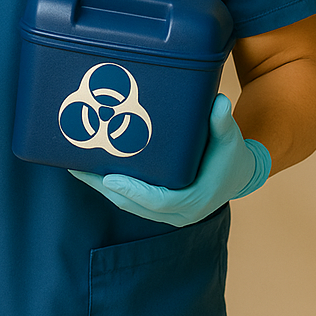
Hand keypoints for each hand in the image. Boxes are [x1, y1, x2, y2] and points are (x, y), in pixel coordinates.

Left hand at [69, 93, 271, 226]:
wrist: (238, 174)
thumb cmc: (231, 155)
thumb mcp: (229, 138)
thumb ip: (222, 123)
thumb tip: (219, 102)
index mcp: (195, 200)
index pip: (159, 202)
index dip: (133, 192)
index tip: (110, 179)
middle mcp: (179, 212)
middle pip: (135, 205)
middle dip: (105, 188)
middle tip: (79, 167)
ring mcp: (168, 213)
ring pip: (128, 204)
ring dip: (102, 188)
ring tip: (77, 166)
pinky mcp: (159, 207)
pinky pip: (131, 200)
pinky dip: (111, 188)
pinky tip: (93, 170)